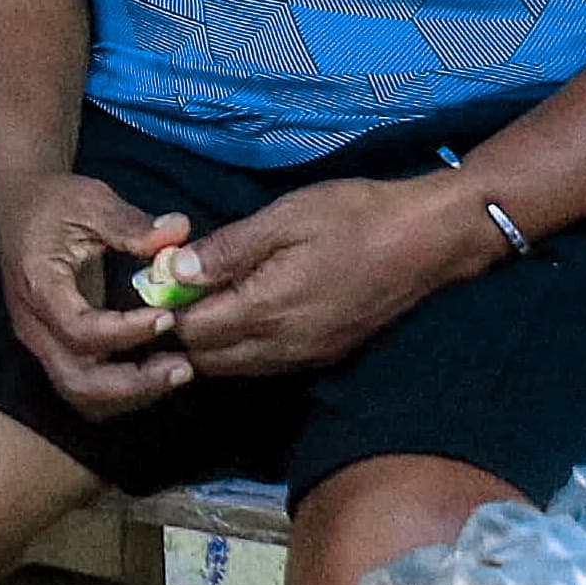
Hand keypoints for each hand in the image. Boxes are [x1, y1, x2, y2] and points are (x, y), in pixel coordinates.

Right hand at [0, 173, 196, 419]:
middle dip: (132, 384)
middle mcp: (33, 326)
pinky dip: (122, 391)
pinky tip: (158, 369)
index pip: (78, 329)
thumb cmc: (53, 204)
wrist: (16, 208)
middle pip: (76, 381)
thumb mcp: (90, 201)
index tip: (167, 315)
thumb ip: (131, 223)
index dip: (125, 332)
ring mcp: (41, 343)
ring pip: (81, 394)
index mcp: (38, 286)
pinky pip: (86, 388)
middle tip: (182, 367)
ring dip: (130, 394)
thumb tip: (178, 232)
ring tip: (178, 371)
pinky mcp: (55, 349)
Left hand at [169, 173, 502, 376]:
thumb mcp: (285, 218)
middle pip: (208, 360)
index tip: (156, 279)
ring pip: (237, 367)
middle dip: (184, 333)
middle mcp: (283, 347)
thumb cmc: (354, 217)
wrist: (429, 240)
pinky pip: (266, 365)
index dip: (166, 310)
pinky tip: (244, 312)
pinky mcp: (325, 355)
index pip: (192, 332)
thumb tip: (171, 271)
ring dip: (212, 344)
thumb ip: (226, 250)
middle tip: (174, 292)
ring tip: (205, 300)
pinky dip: (243, 348)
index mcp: (267, 311)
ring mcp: (306, 356)